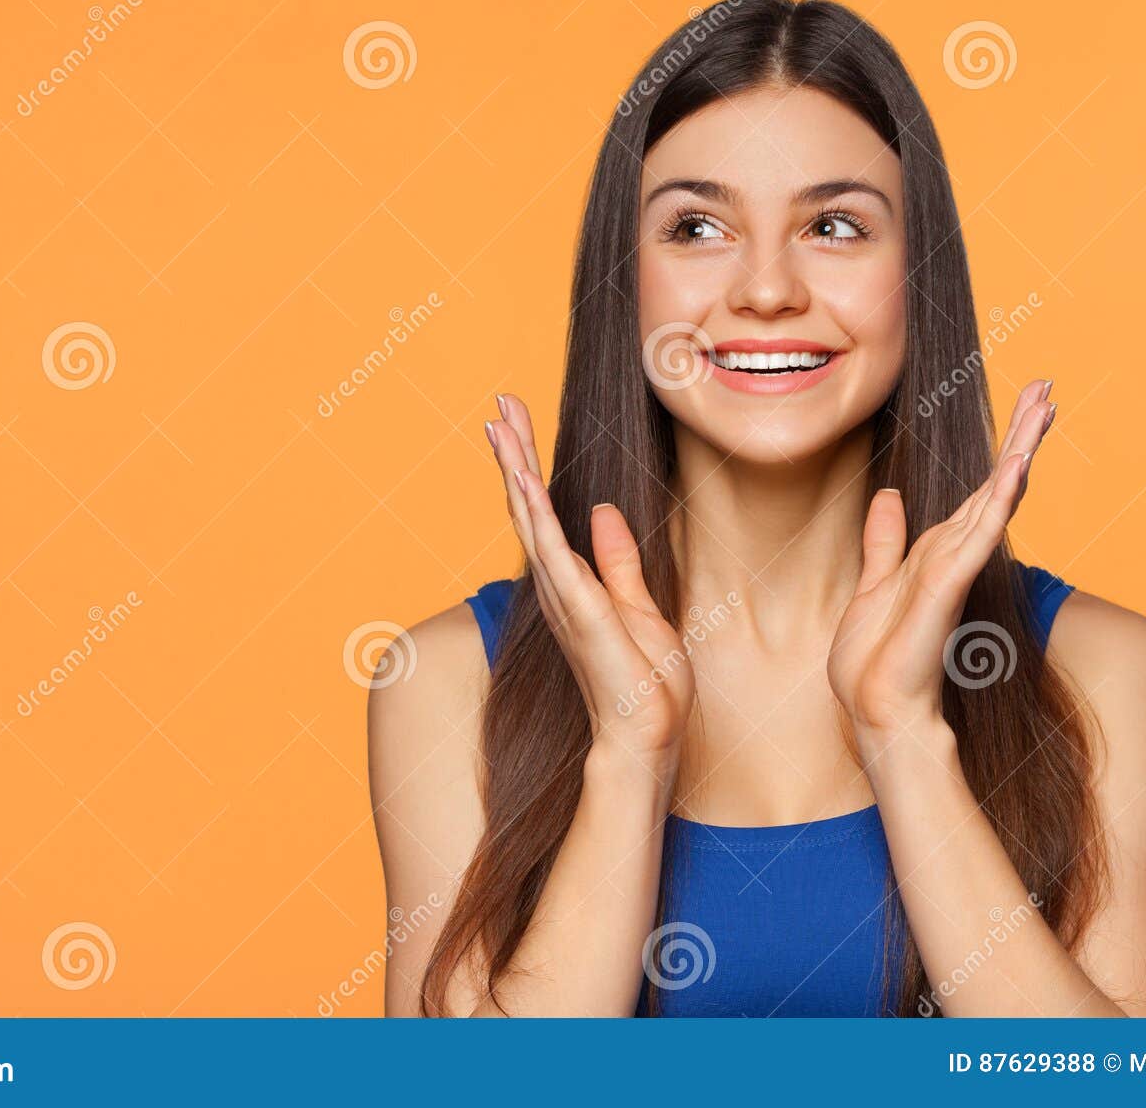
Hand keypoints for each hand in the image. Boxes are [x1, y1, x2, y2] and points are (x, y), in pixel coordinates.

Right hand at [485, 394, 693, 765]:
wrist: (645, 740)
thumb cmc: (646, 687)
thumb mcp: (642, 610)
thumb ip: (618, 563)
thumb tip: (601, 513)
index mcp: (574, 586)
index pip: (546, 514)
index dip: (530, 467)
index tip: (518, 423)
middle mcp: (559, 588)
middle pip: (528, 508)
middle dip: (515, 454)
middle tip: (499, 406)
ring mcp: (565, 599)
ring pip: (532, 522)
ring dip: (516, 471)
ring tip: (501, 426)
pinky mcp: (580, 612)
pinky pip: (553, 554)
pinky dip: (535, 514)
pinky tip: (522, 480)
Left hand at [826, 379, 1056, 757]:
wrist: (876, 708)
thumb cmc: (876, 659)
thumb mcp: (874, 584)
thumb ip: (886, 542)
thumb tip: (889, 497)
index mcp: (940, 552)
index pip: (977, 491)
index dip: (1002, 448)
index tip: (1026, 404)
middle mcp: (955, 555)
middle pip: (995, 484)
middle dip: (1021, 435)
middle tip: (1049, 388)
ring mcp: (956, 569)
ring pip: (993, 499)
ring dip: (1018, 452)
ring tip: (1043, 408)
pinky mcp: (948, 585)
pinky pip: (976, 534)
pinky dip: (998, 500)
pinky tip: (1016, 468)